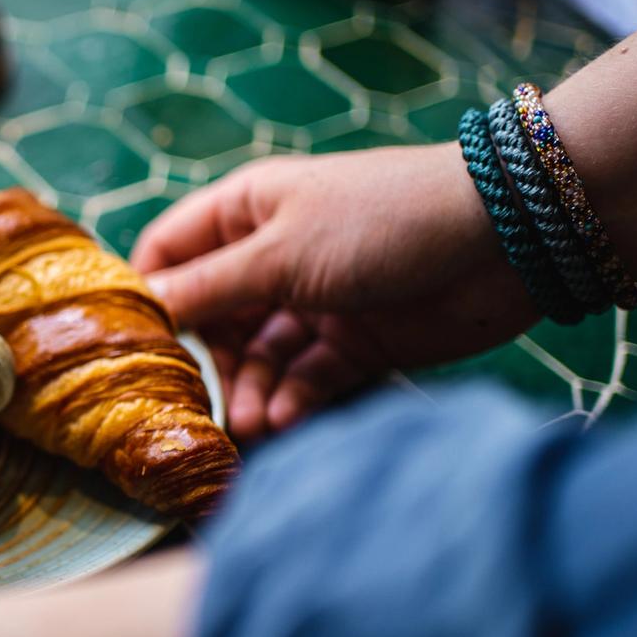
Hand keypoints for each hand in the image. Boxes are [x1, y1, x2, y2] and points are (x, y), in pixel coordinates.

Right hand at [131, 143, 537, 440]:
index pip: (171, 254)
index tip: (132, 347)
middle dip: (208, 362)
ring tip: (255, 424)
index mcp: (246, 212)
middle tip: (203, 404)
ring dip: (252, 390)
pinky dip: (293, 399)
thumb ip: (209, 288)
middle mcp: (272, 255)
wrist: (504, 238)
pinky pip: (306, 376)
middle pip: (213, 319)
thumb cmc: (379, 222)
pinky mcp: (353, 341)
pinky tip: (286, 421)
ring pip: (259, 356)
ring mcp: (313, 301)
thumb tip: (141, 309)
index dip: (149, 298)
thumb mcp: (279, 253)